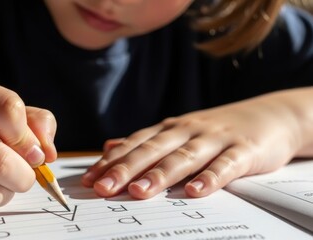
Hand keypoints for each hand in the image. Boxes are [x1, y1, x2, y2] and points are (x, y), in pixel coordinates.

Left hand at [82, 91, 304, 198]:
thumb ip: (145, 141)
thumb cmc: (217, 130)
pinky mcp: (243, 150)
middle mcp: (187, 131)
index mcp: (169, 129)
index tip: (89, 180)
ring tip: (139, 191)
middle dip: (125, 169)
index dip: (111, 161)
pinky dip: (211, 178)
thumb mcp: (178, 132)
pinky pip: (225, 165)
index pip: (135, 144)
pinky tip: (196, 192)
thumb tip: (109, 146)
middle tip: (103, 188)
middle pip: (152, 150)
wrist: (270, 115)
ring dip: (160, 174)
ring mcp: (215, 139)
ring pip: (184, 157)